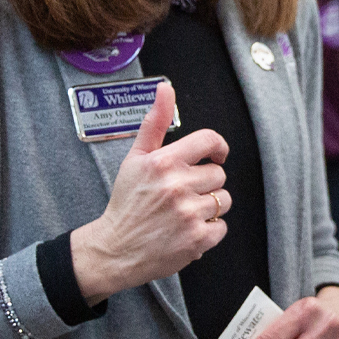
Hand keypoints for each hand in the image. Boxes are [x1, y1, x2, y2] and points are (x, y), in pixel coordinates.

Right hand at [72, 83, 230, 300]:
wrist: (114, 250)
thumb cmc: (126, 203)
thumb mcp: (135, 158)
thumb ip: (155, 122)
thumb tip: (166, 88)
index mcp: (164, 162)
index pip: (210, 140)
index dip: (218, 147)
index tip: (216, 156)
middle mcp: (178, 186)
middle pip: (219, 174)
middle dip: (206, 182)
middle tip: (184, 192)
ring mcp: (189, 214)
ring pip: (224, 200)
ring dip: (210, 206)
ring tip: (185, 211)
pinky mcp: (197, 240)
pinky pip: (222, 227)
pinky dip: (209, 230)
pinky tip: (187, 229)